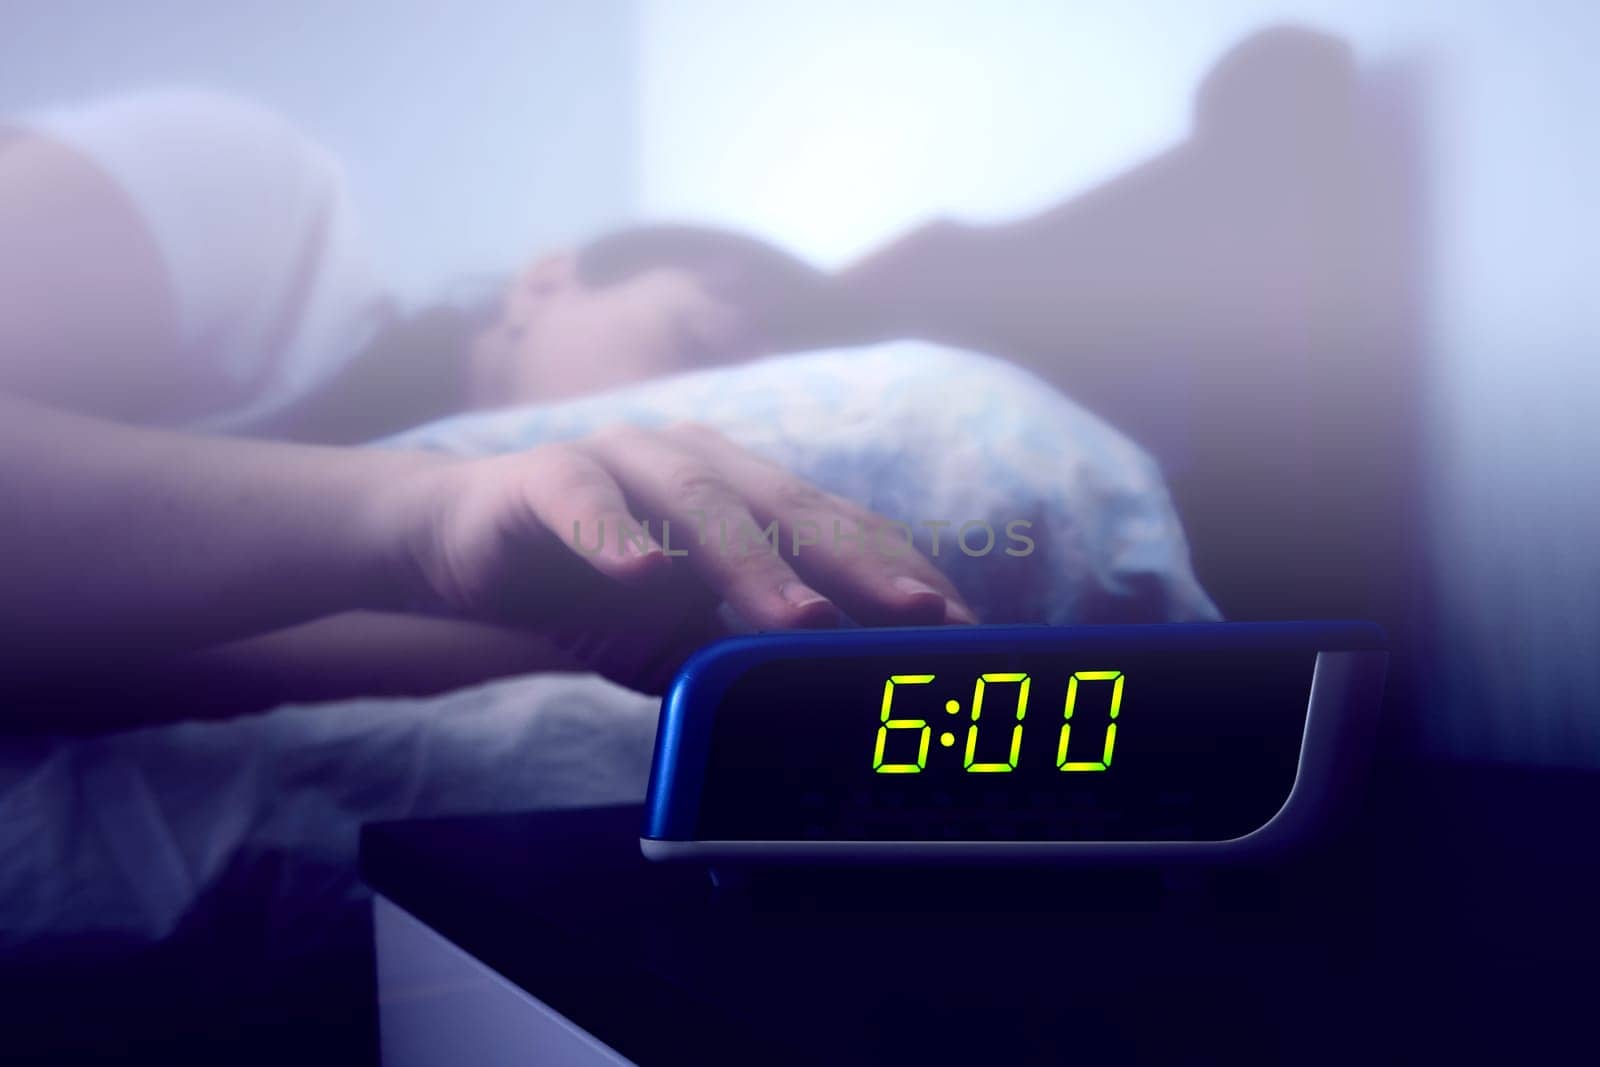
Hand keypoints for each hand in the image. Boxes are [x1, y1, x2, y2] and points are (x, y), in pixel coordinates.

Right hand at [383, 423, 975, 690]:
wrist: (466, 550)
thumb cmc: (592, 592)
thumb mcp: (683, 640)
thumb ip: (749, 655)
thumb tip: (838, 707)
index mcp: (743, 495)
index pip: (837, 529)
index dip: (899, 573)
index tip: (962, 629)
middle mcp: (695, 465)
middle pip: (789, 508)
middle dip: (860, 563)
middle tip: (921, 613)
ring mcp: (622, 463)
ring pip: (699, 502)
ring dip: (753, 562)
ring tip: (801, 617)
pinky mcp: (545, 476)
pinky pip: (581, 499)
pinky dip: (612, 531)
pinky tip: (639, 569)